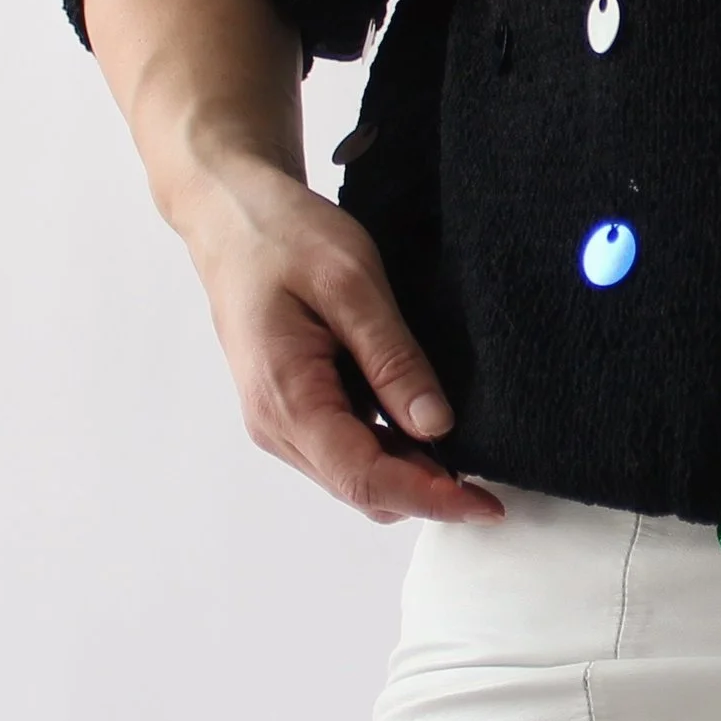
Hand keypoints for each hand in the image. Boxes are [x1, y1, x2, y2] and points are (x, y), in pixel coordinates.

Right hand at [171, 150, 504, 526]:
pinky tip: (421, 418)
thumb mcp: (352, 285)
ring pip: (355, 475)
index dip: (430, 498)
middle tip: (490, 477)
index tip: (486, 504)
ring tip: (463, 445)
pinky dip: (389, 448)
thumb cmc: (282, 237)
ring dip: (409, 472)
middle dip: (426, 492)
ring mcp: (280, 420)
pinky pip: (346, 447)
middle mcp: (276, 424)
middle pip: (361, 489)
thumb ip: (393, 359)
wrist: (231, 215)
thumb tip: (435, 426)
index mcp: (287, 398)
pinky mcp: (291, 407)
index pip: (364, 479)